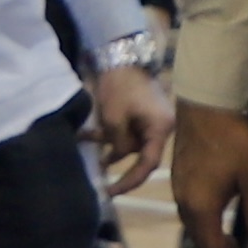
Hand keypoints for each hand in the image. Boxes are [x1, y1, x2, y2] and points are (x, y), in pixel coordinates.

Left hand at [89, 62, 174, 194]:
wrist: (121, 56)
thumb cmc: (120, 86)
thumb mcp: (114, 119)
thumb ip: (118, 143)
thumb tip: (117, 156)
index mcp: (160, 128)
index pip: (148, 164)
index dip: (130, 181)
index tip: (112, 192)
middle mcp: (161, 127)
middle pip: (140, 154)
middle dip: (117, 159)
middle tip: (100, 176)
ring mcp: (152, 121)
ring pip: (130, 142)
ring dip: (109, 143)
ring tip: (86, 140)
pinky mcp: (141, 115)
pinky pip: (127, 131)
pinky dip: (110, 133)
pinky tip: (87, 134)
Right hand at [174, 101, 247, 247]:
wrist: (206, 103)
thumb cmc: (233, 139)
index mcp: (202, 208)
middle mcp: (185, 203)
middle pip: (200, 240)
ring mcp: (179, 188)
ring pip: (194, 225)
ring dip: (212, 239)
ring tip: (232, 245)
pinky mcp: (180, 176)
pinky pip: (190, 210)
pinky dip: (205, 222)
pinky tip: (218, 215)